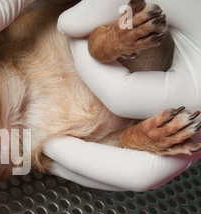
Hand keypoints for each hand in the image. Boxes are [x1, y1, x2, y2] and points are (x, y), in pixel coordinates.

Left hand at [41, 0, 200, 191]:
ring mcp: (194, 133)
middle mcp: (200, 122)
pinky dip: (118, 157)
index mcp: (200, 91)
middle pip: (139, 171)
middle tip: (52, 149)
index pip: (123, 97)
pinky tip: (92, 143)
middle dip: (87, 164)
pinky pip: (149, 160)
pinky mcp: (186, 132)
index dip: (89, 70)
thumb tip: (67, 25)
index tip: (74, 44)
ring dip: (100, 169)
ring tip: (63, 154)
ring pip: (144, 172)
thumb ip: (109, 4)